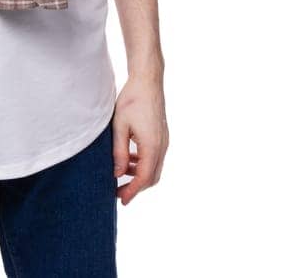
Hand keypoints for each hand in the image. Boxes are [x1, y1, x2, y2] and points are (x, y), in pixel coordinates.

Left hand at [113, 74, 167, 205]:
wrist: (147, 81)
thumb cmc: (131, 100)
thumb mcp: (119, 126)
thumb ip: (119, 152)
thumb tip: (118, 174)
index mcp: (152, 146)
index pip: (144, 178)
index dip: (132, 191)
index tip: (121, 200)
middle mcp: (162, 146)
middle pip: (152, 177)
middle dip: (136, 187)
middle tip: (118, 191)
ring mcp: (164, 140)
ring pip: (154, 168)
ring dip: (139, 175)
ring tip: (120, 174)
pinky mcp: (161, 135)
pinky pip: (155, 157)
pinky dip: (143, 163)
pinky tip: (129, 158)